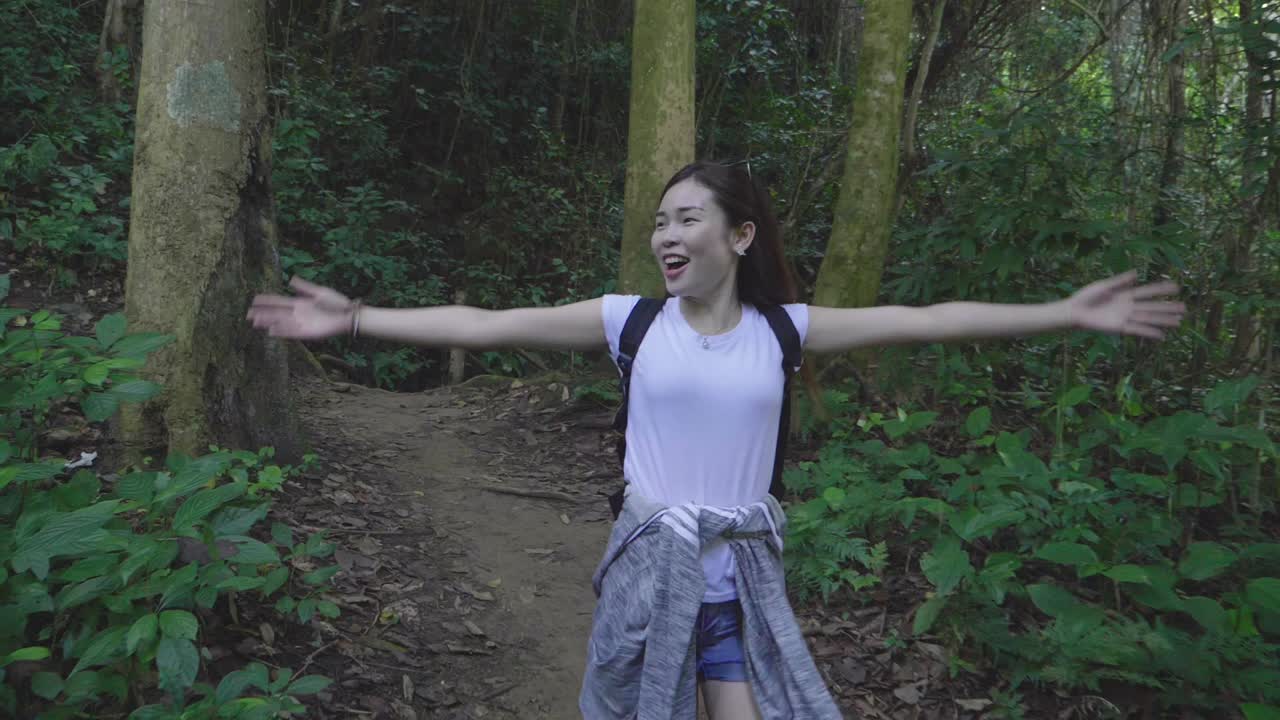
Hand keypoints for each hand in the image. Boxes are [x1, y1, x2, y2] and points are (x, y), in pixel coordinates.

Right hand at [247, 277, 354, 339]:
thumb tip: (290, 279)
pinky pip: (291, 332)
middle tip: (247, 315)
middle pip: (276, 313)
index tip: (253, 300)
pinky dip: (281, 331)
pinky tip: (271, 331)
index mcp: (299, 303)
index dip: (266, 301)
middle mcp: (297, 314)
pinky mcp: (307, 333)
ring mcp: (301, 324)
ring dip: (268, 322)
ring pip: (280, 323)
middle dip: (262, 314)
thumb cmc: (336, 302)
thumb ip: (304, 287)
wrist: (348, 315)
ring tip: (255, 322)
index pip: (279, 301)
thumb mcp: (319, 292)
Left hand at [1066, 270, 1185, 339]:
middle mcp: (1129, 307)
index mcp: (1126, 294)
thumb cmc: (1086, 297)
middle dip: (1168, 307)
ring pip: (1149, 319)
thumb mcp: (1104, 285)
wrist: (1074, 312)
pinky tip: (1162, 335)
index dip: (1162, 290)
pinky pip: (1138, 330)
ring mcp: (1125, 318)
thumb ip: (1120, 281)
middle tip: (1185, 308)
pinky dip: (1149, 333)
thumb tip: (1137, 273)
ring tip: (1179, 322)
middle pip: (1152, 307)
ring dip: (1164, 321)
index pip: (1148, 292)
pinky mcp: (1119, 328)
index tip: (1177, 287)